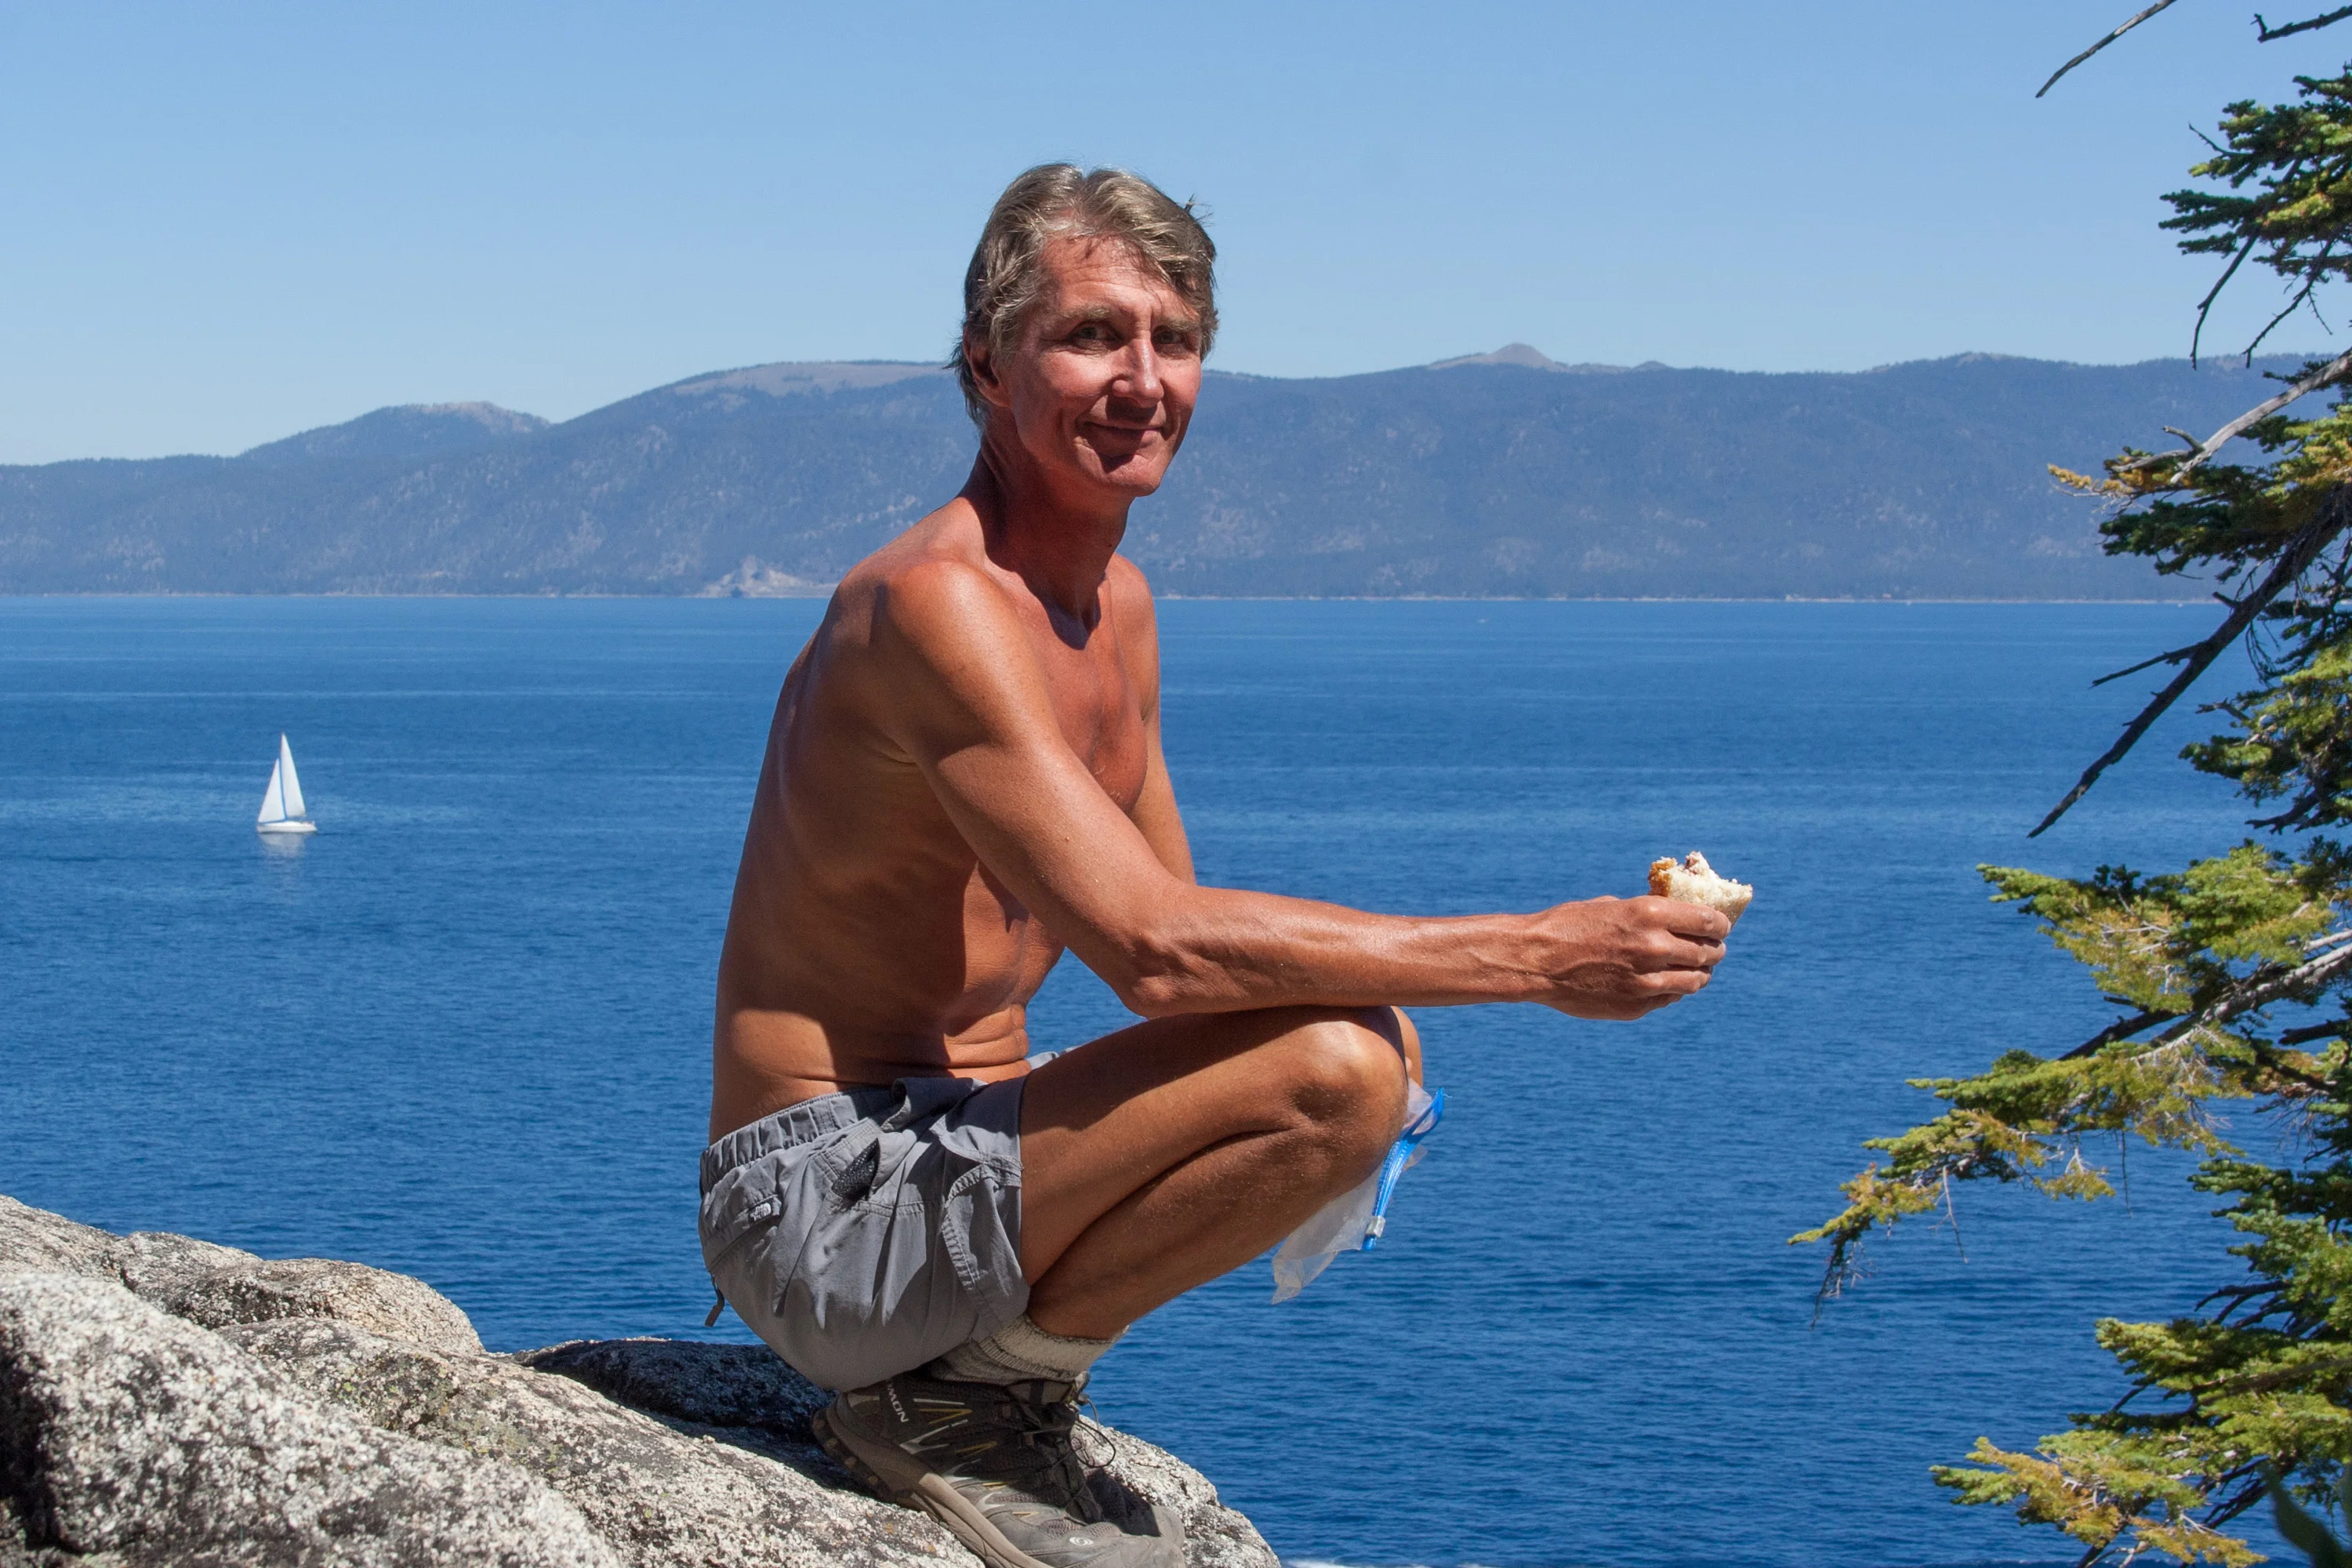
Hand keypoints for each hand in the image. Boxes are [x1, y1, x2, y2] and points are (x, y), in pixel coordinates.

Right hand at [1532, 895, 1728, 1019]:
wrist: (1535, 961)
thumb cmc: (1568, 926)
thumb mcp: (1611, 906)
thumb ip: (1646, 912)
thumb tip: (1674, 915)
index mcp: (1650, 913)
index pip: (1709, 920)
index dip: (1720, 924)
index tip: (1720, 927)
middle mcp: (1655, 947)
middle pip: (1707, 952)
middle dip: (1714, 950)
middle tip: (1713, 950)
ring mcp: (1648, 981)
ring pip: (1695, 981)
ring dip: (1700, 974)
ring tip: (1698, 972)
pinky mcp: (1637, 1006)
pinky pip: (1670, 999)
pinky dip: (1672, 991)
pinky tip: (1666, 985)